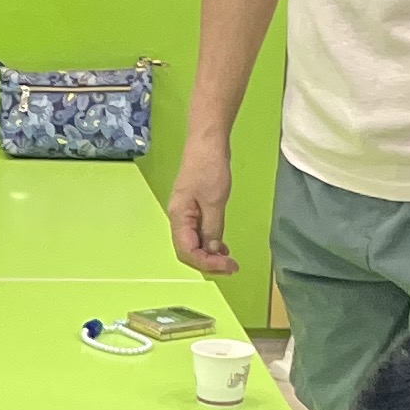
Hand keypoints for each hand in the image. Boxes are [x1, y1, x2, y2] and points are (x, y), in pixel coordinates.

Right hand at [167, 137, 237, 276]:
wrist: (206, 142)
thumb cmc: (208, 168)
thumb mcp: (214, 201)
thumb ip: (212, 229)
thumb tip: (212, 251)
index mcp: (178, 217)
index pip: (187, 251)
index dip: (206, 263)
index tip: (228, 266)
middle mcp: (178, 219)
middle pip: (188, 251)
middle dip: (208, 263)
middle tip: (231, 267)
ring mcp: (185, 214)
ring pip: (193, 244)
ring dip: (209, 255)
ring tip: (228, 259)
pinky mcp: (194, 209)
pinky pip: (198, 233)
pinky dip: (210, 244)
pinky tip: (221, 246)